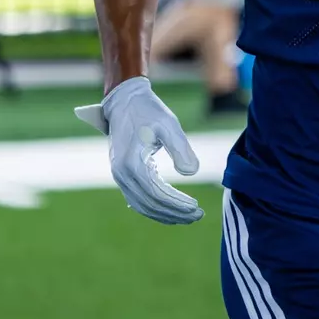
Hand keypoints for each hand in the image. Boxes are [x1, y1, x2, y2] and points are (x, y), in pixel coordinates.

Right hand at [75, 77, 202, 224]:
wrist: (125, 101)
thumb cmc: (149, 111)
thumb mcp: (169, 125)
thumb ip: (181, 148)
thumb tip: (192, 173)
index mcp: (131, 163)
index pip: (157, 194)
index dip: (177, 204)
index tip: (197, 207)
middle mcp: (121, 174)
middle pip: (150, 204)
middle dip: (175, 213)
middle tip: (198, 215)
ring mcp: (119, 176)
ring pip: (143, 205)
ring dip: (166, 214)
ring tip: (189, 217)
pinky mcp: (122, 175)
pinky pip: (138, 199)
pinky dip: (155, 208)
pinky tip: (171, 212)